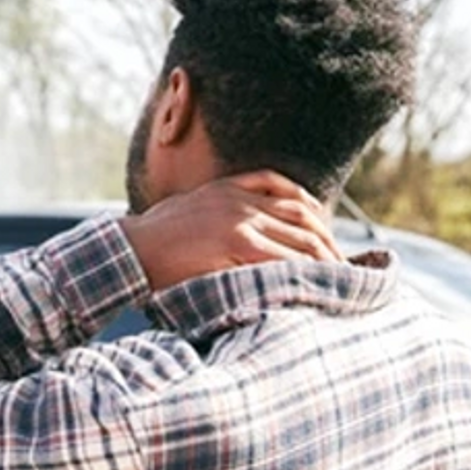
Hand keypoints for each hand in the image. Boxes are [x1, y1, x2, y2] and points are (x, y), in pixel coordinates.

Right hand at [118, 171, 344, 291]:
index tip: (324, 235)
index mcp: (227, 187)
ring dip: (323, 258)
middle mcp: (239, 198)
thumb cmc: (151, 242)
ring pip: (299, 234)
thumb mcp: (186, 214)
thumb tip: (237, 238)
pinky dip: (302, 269)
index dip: (313, 213)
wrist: (129, 250)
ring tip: (337, 277)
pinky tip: (313, 282)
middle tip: (341, 263)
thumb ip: (216, 214)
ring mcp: (239, 218)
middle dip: (326, 239)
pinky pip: (282, 255)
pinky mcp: (236, 241)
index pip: (285, 190)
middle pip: (301, 213)